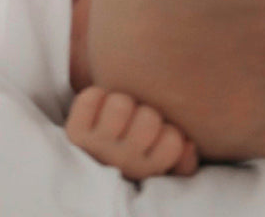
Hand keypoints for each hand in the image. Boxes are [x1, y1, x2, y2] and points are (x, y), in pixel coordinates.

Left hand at [65, 86, 198, 180]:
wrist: (87, 161)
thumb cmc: (133, 153)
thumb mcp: (162, 163)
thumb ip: (183, 158)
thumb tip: (188, 144)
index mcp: (148, 168)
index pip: (173, 141)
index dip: (168, 129)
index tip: (158, 133)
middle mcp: (123, 161)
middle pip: (149, 118)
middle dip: (145, 111)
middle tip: (136, 119)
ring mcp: (98, 146)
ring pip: (121, 104)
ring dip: (121, 101)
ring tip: (118, 112)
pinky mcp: (75, 133)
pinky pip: (91, 97)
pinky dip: (95, 95)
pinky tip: (98, 107)